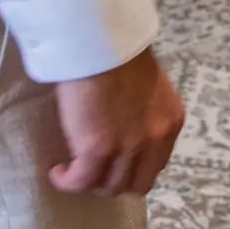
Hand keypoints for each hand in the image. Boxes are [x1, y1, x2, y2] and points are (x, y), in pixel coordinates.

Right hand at [51, 48, 184, 197]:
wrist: (100, 42)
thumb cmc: (118, 53)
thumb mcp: (148, 86)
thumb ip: (144, 111)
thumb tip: (125, 125)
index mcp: (170, 122)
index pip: (156, 164)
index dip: (133, 169)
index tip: (115, 164)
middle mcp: (155, 140)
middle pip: (136, 183)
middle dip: (114, 181)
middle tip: (93, 170)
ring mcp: (127, 148)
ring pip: (109, 186)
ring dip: (90, 182)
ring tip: (74, 171)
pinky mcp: (97, 151)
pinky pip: (81, 181)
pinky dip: (68, 181)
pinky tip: (59, 172)